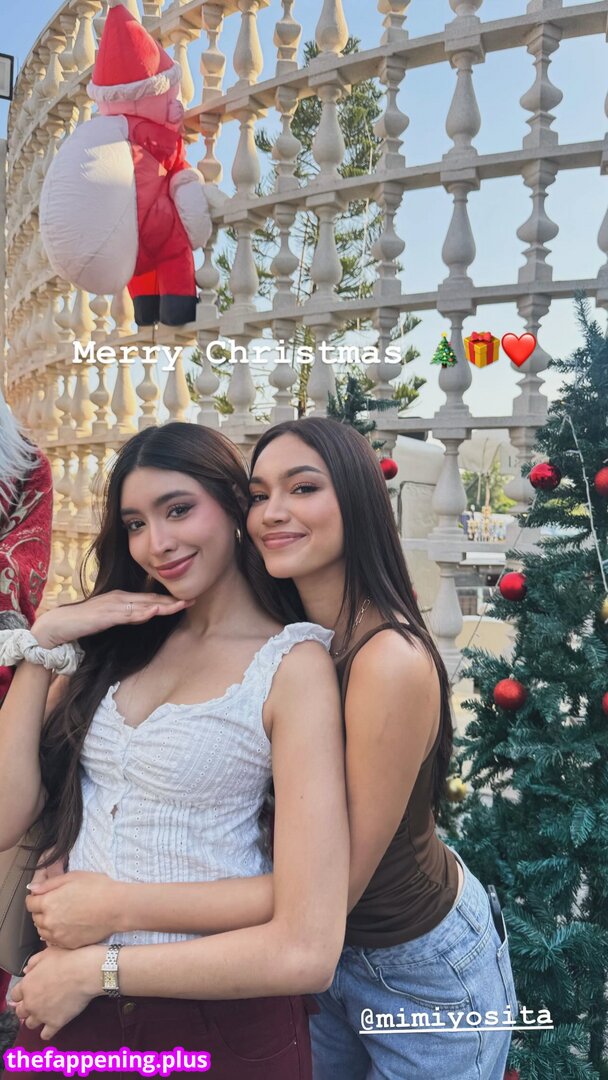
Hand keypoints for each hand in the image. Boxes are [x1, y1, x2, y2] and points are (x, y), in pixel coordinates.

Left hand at [8, 944, 104, 1039]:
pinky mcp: (55, 1023)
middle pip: (21, 1012)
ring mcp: (42, 1015)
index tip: (29, 992)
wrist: (85, 972)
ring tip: (44, 1013)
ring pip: (30, 1024)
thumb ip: (34, 962)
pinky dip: (47, 1032)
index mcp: (27, 985)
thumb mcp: (48, 953)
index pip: (15, 995)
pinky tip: (52, 1025)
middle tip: (36, 1002)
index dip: (22, 993)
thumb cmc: (68, 960)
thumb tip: (27, 969)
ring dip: (35, 1019)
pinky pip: (45, 1034)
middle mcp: (31, 1002)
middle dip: (27, 1007)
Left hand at [27, 871, 120, 948]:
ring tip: (62, 915)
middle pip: (35, 918)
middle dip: (41, 910)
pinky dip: (56, 933)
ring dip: (47, 923)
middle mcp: (50, 921)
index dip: (36, 897)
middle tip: (56, 903)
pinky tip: (68, 925)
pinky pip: (54, 940)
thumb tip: (32, 888)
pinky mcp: (68, 944)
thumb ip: (49, 884)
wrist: (116, 907)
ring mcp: (58, 935)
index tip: (43, 895)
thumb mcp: (72, 877)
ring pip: (43, 931)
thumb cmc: (98, 888)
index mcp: (48, 902)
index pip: (30, 903)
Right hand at [31, 590, 193, 648]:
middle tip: (194, 598)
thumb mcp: (109, 618)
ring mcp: (112, 605)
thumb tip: (142, 618)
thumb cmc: (82, 623)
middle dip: (173, 600)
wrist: (58, 625)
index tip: (187, 600)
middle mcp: (120, 598)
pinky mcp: (105, 615)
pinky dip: (142, 613)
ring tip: (182, 604)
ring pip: (143, 604)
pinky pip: (127, 614)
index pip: (150, 598)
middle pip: (151, 599)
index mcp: (122, 598)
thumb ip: (125, 617)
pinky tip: (154, 611)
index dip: (169, 599)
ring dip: (163, 604)